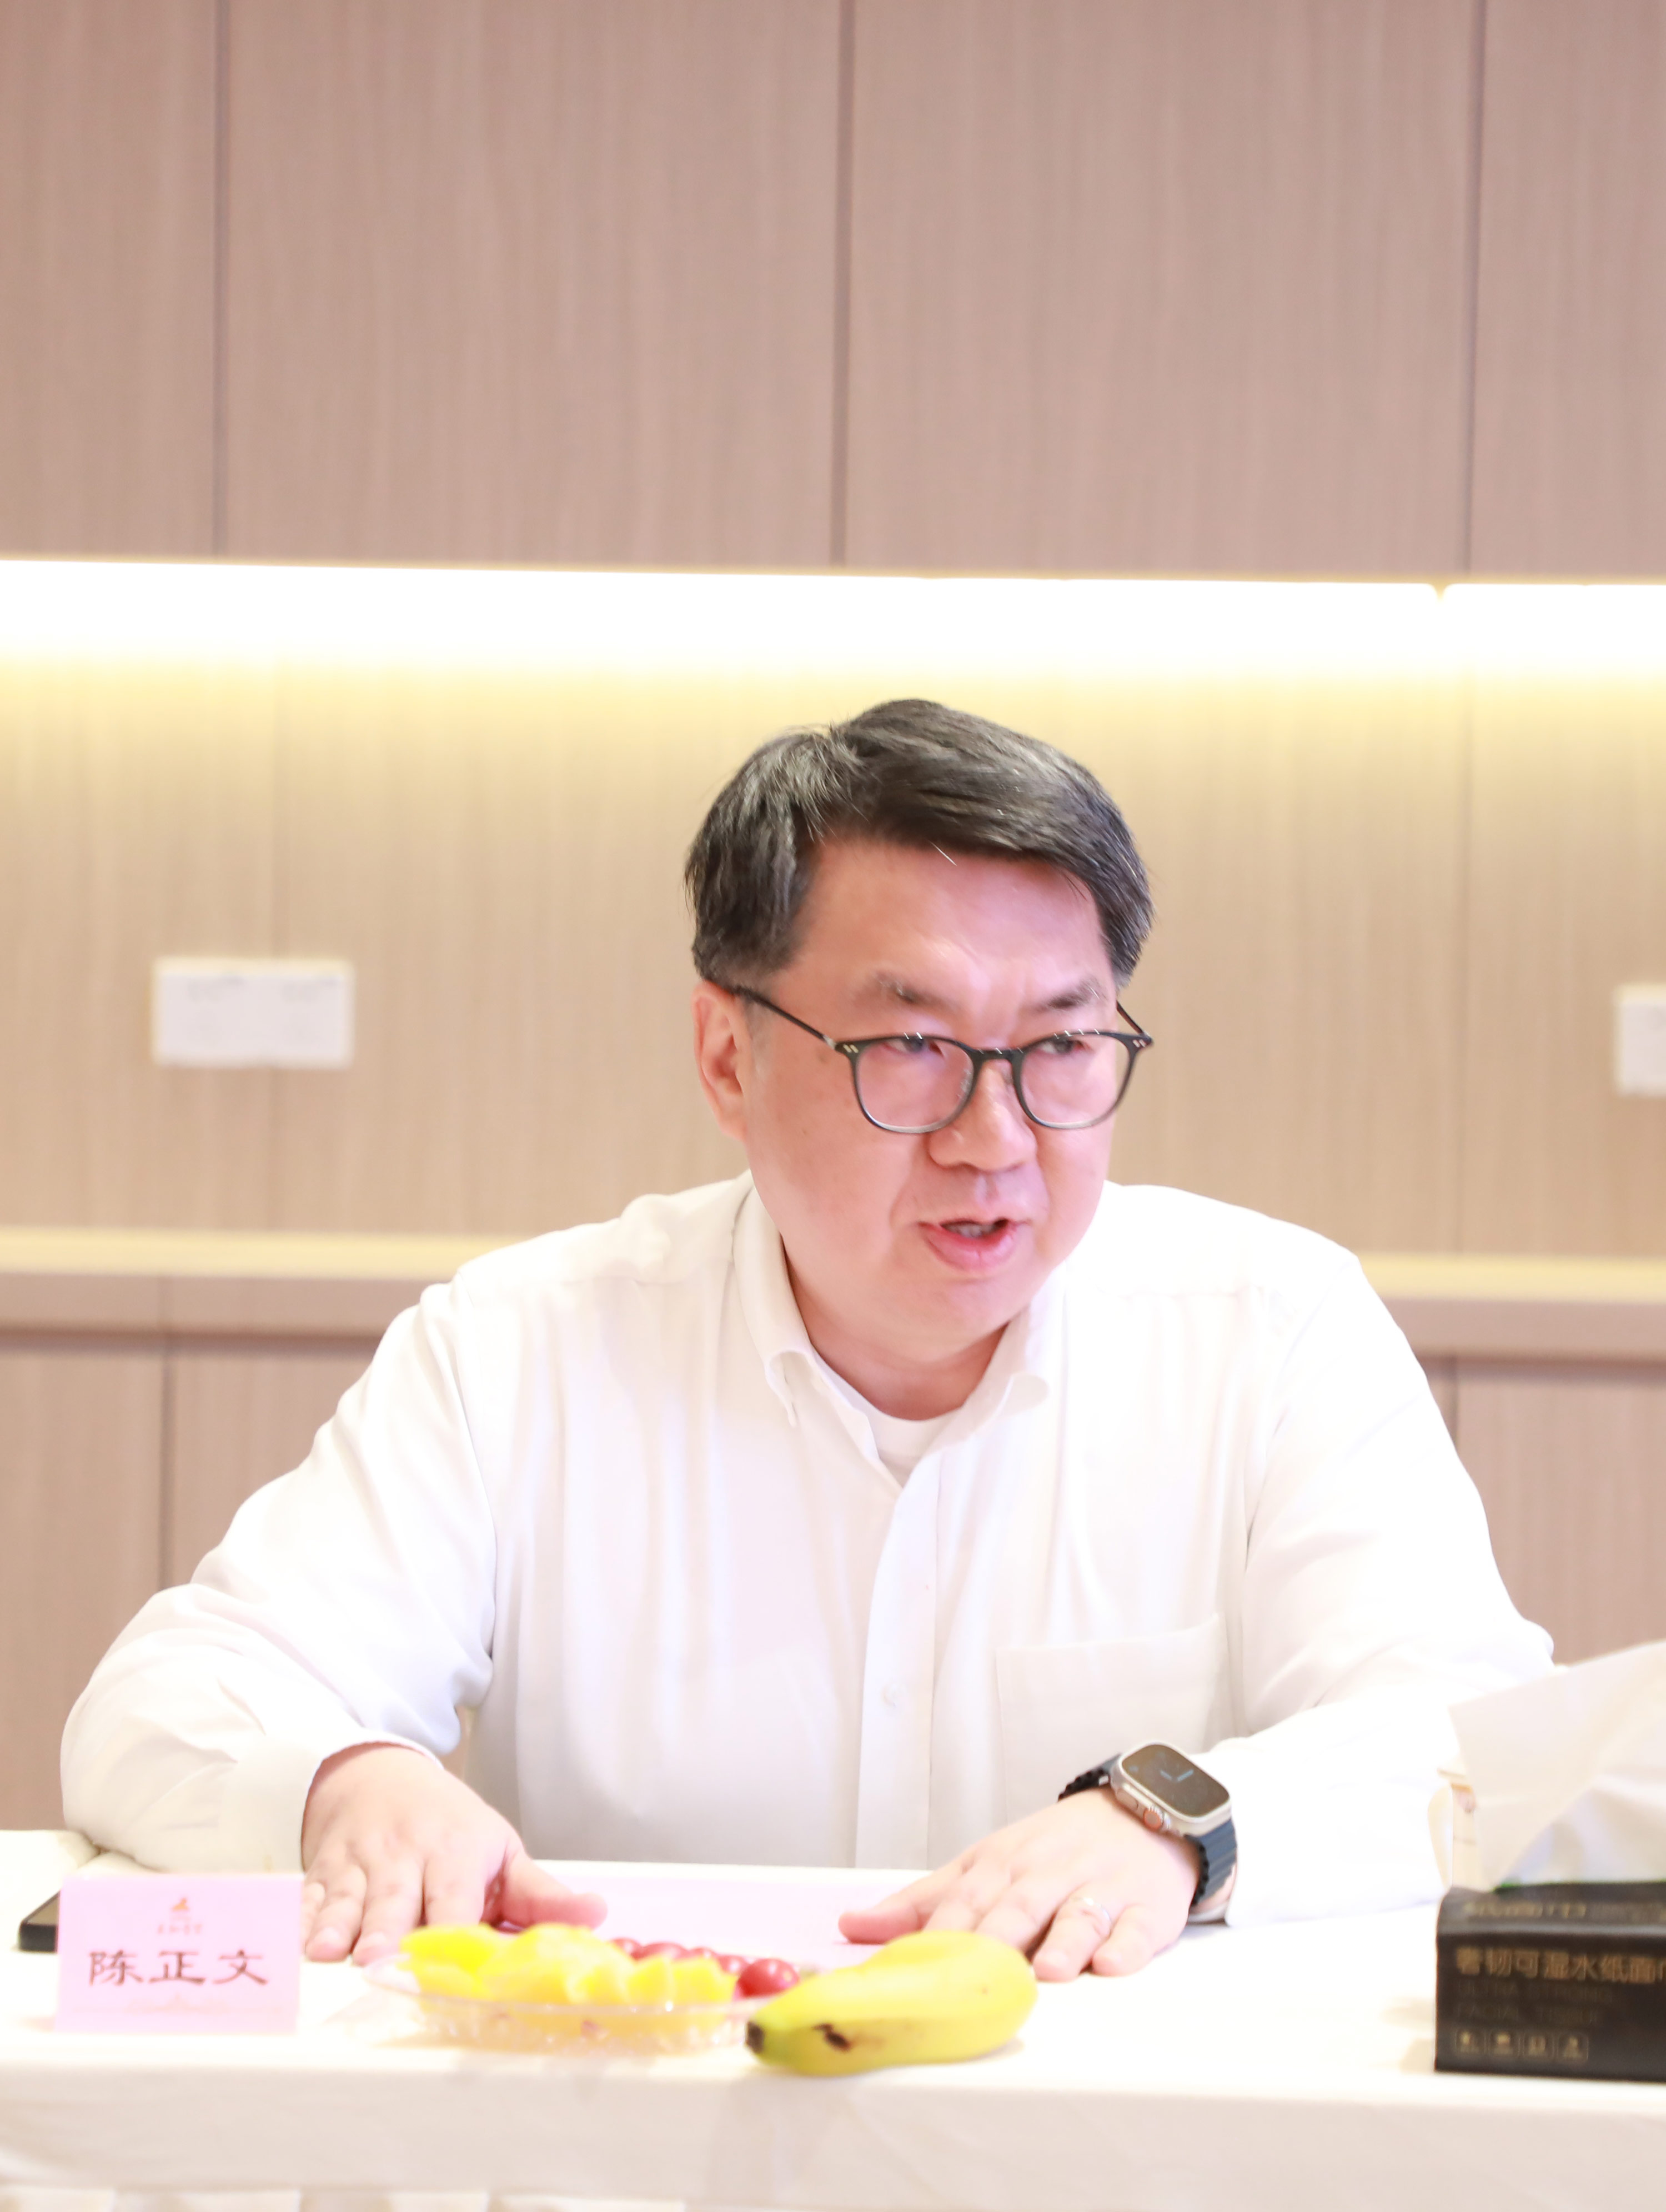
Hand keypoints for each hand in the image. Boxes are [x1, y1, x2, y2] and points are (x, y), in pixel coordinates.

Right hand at [299, 1744, 604, 1963]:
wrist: (379, 1775)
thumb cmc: (450, 1827)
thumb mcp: (501, 1851)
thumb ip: (542, 1894)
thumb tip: (597, 1917)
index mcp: (456, 1854)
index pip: (454, 1898)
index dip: (450, 1931)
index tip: (448, 1963)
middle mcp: (404, 1857)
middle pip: (393, 1900)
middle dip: (384, 1930)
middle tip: (377, 1960)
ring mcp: (358, 1864)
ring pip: (346, 1900)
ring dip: (337, 1927)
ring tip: (328, 1952)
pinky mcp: (322, 1872)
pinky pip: (307, 1898)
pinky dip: (298, 1919)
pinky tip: (292, 1942)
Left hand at [838, 1787, 1205, 1978]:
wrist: (1139, 1811)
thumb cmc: (1050, 1851)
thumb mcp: (986, 1863)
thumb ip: (924, 1901)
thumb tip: (852, 1926)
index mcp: (1003, 1864)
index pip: (964, 1898)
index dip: (936, 1933)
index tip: (909, 1970)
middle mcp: (1049, 1874)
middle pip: (1017, 1905)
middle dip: (995, 1939)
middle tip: (974, 1978)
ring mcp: (1101, 1889)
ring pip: (1079, 1915)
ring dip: (1063, 1942)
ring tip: (1047, 1973)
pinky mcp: (1148, 1908)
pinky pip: (1138, 1928)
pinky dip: (1125, 1945)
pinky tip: (1111, 1964)